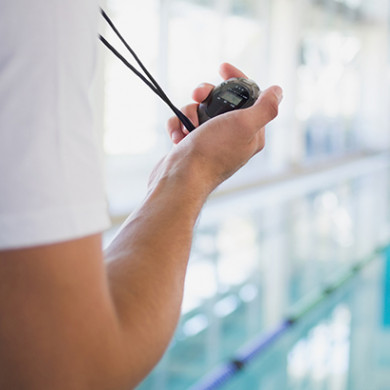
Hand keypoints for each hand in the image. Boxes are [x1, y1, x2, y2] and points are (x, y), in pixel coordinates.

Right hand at [163, 63, 282, 193]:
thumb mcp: (245, 125)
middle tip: (197, 96)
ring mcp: (211, 141)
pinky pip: (184, 124)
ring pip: (199, 110)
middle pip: (221, 101)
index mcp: (251, 132)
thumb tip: (278, 91)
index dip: (236, 79)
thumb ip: (266, 107)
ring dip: (188, 112)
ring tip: (186, 127)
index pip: (249, 96)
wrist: (181, 179)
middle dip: (206, 95)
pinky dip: (177, 125)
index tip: (222, 68)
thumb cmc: (212, 153)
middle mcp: (233, 137)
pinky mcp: (193, 145)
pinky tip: (177, 136)